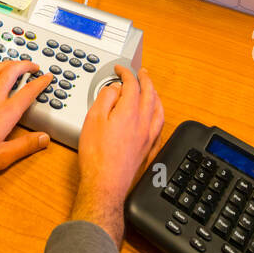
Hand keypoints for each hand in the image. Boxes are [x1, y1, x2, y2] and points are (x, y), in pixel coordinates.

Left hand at [0, 60, 52, 182]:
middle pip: (11, 73)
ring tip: (15, 62)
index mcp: (5, 114)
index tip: (47, 77)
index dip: (40, 83)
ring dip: (7, 63)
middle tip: (33, 65)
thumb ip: (25, 146)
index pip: (28, 92)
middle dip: (24, 65)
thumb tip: (43, 138)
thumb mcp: (2, 157)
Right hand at [71, 65, 163, 246]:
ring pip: (159, 108)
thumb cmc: (97, 155)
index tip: (120, 69)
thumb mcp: (93, 119)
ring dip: (155, 94)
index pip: (132, 84)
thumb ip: (105, 98)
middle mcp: (144, 122)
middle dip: (145, 79)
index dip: (126, 73)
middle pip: (150, 93)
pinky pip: (161, 124)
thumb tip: (115, 89)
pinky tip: (156, 116)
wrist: (106, 183)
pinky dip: (159, 113)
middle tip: (140, 72)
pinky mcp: (150, 148)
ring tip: (151, 89)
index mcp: (129, 112)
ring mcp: (149, 136)